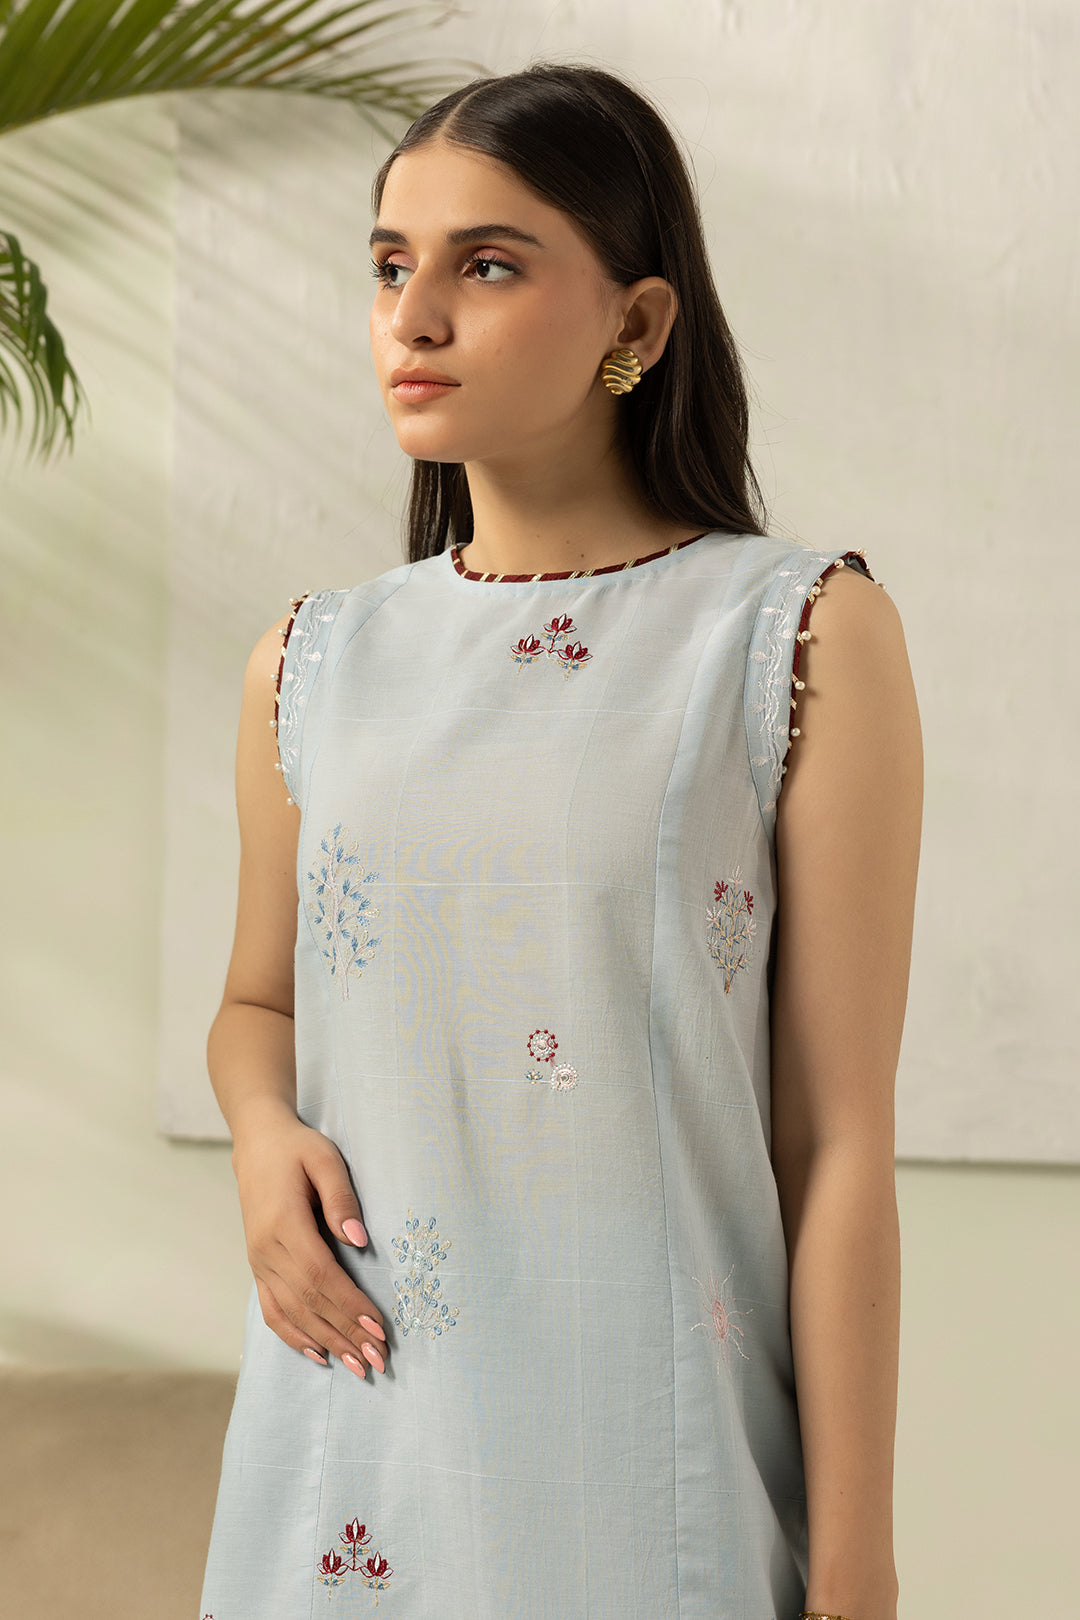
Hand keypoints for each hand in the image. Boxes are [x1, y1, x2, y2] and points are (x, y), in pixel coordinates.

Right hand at [231, 1106, 388, 1378]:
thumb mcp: (325, 1159)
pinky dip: (294, 1336)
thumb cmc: (298, 1149)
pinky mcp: (257, 1266)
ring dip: (326, 1342)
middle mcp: (266, 1250)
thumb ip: (341, 1198)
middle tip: (378, 1360)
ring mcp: (258, 1262)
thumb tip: (359, 1240)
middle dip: (346, 1334)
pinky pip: (272, 1310)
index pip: (321, 1276)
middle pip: (309, 1303)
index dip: (349, 1306)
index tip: (378, 1328)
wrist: (258, 1144)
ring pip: (292, 1313)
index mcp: (284, 1225)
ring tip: (357, 1367)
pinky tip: (318, 1354)